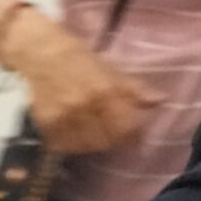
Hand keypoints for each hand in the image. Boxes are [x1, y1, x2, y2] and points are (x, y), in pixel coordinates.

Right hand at [1, 10, 155, 153]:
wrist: (40, 53)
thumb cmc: (79, 58)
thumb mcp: (110, 68)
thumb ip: (134, 88)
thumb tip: (159, 100)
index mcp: (105, 90)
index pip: (126, 128)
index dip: (134, 135)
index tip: (135, 135)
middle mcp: (84, 106)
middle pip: (107, 142)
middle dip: (113, 140)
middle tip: (112, 132)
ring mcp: (63, 117)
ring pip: (86, 147)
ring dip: (92, 143)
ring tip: (92, 130)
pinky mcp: (46, 124)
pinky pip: (65, 145)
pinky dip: (72, 143)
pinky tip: (73, 131)